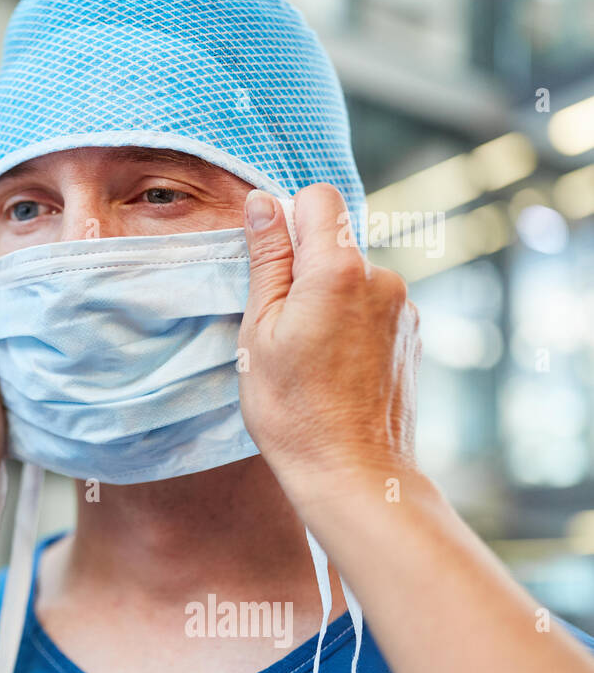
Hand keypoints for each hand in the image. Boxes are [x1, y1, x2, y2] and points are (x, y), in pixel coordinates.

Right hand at [236, 184, 421, 502]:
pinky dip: (349, 322)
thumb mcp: (259, 331)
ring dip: (327, 299)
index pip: (318, 198)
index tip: (271, 262)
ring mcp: (404, 307)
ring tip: (308, 355)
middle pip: (335, 241)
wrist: (354, 473)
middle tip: (280, 327)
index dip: (287, 219)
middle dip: (304, 268)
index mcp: (339, 271)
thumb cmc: (293, 410)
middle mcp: (382, 278)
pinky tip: (334, 368)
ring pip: (352, 277)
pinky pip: (371, 306)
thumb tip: (264, 202)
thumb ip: (268, 260)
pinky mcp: (412, 333)